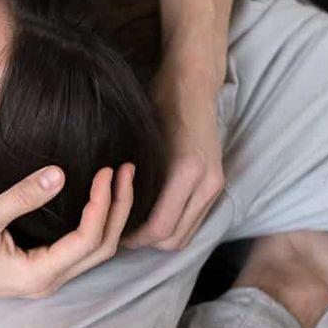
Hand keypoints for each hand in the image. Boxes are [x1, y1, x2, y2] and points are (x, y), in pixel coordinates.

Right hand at [0, 163, 135, 298]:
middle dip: (118, 209)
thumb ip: (21, 196)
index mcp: (37, 274)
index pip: (89, 239)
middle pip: (102, 249)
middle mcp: (46, 282)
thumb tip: (60, 174)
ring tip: (118, 182)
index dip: (104, 204)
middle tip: (126, 171)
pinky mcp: (35, 269)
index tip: (109, 171)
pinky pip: (78, 250)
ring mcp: (42, 278)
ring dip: (109, 217)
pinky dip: (93, 225)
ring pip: (93, 252)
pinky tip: (97, 202)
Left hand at [121, 71, 224, 252]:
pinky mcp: (217, 184)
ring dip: (161, 238)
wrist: (193, 85)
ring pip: (186, 235)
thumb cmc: (159, 105)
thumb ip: (131, 178)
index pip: (160, 228)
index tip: (113, 231)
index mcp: (186, 172)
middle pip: (174, 240)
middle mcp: (206, 183)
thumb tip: (110, 210)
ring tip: (135, 226)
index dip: (134, 238)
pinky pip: (195, 221)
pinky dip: (175, 225)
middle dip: (146, 243)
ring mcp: (215, 185)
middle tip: (119, 233)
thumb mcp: (139, 140)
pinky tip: (153, 215)